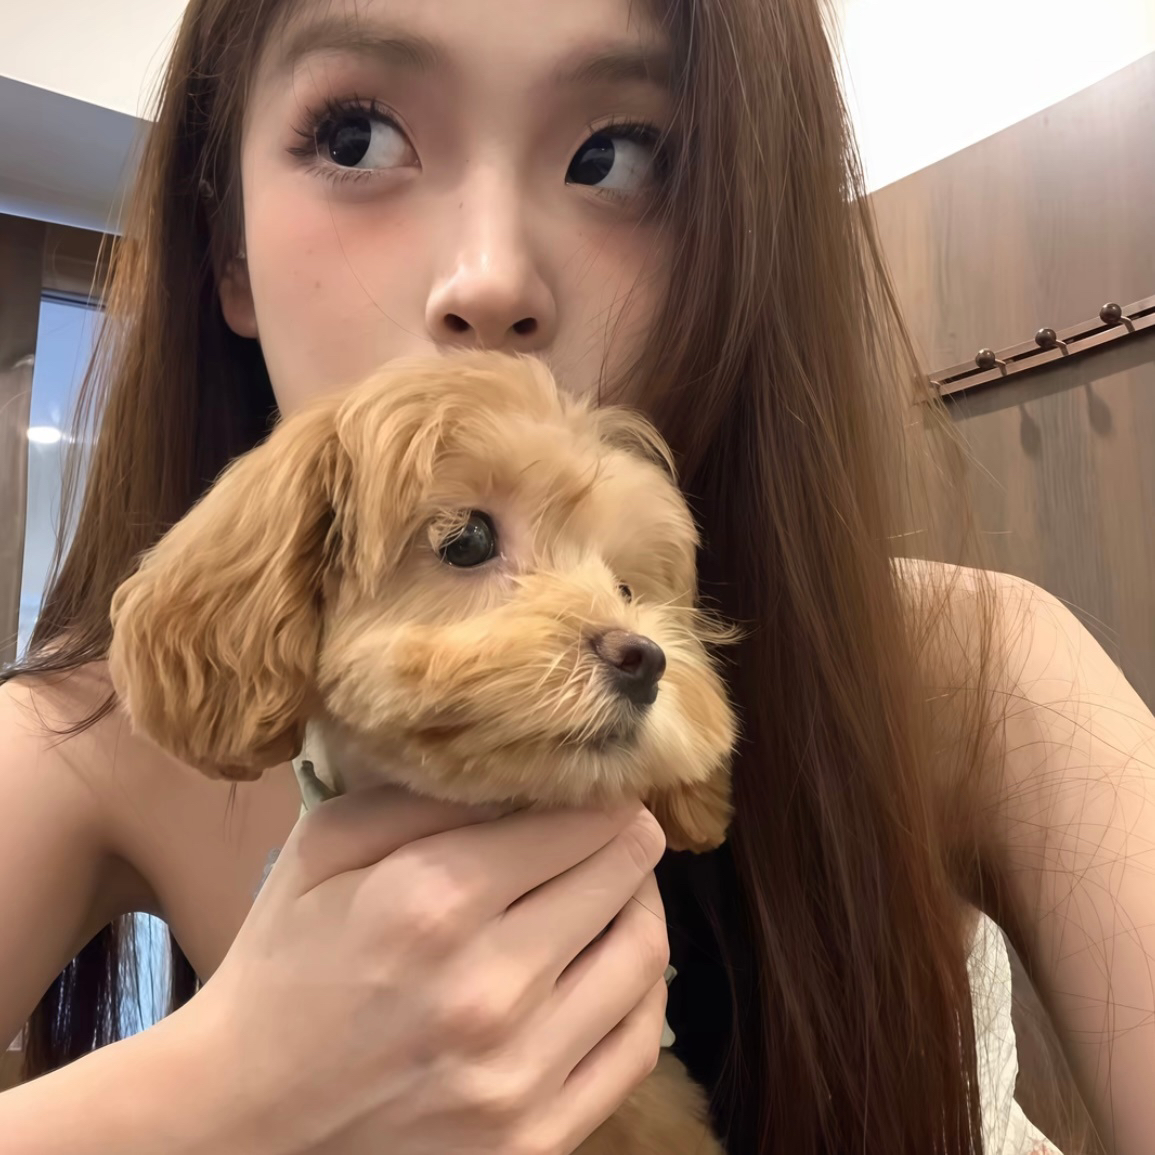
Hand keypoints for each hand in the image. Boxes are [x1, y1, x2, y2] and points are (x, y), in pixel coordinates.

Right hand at [182, 788, 669, 1154]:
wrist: (245, 1118)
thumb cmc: (285, 964)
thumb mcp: (325, 847)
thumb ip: (423, 794)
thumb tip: (523, 767)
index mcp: (433, 901)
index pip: (580, 822)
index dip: (598, 794)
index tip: (594, 789)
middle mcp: (489, 988)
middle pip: (623, 875)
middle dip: (626, 838)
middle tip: (613, 827)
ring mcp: (519, 1076)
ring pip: (646, 954)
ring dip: (643, 903)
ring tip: (618, 887)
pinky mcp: (536, 1139)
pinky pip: (639, 1042)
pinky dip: (644, 988)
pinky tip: (616, 962)